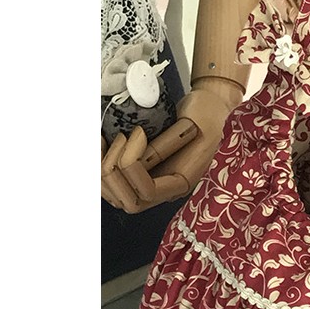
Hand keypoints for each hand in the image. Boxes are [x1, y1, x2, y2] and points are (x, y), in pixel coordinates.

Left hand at [100, 81, 242, 212]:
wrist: (208, 107)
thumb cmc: (205, 113)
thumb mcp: (191, 124)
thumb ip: (168, 142)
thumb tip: (140, 155)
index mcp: (183, 181)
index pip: (147, 190)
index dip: (133, 164)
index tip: (138, 132)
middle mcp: (165, 189)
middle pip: (128, 202)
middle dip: (113, 172)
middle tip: (119, 138)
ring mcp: (151, 183)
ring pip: (115, 197)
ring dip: (102, 170)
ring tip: (104, 139)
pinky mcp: (139, 174)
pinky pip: (112, 184)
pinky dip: (100, 165)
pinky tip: (101, 142)